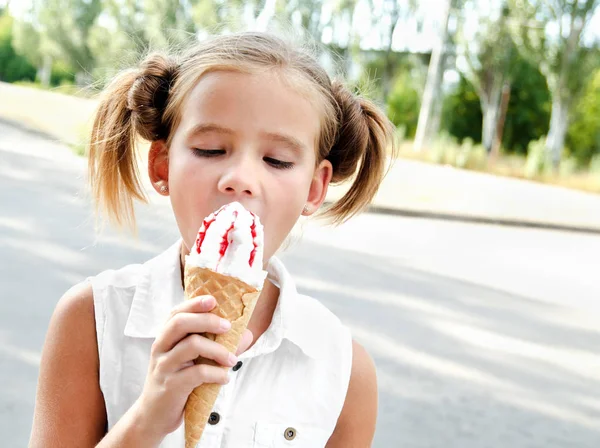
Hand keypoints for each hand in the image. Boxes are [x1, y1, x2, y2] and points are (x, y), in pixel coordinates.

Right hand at [133, 295, 252, 440]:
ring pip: (191, 345)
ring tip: (232, 360)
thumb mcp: (193, 361)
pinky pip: (197, 373)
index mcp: (166, 338)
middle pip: (180, 323)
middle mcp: (161, 348)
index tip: (214, 300)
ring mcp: (164, 366)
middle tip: (227, 326)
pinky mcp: (170, 386)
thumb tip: (246, 335)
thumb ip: (216, 346)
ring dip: (217, 350)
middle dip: (207, 320)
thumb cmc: (177, 383)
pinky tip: (224, 378)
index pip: (176, 313)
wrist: (153, 416)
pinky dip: (216, 373)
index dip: (194, 303)